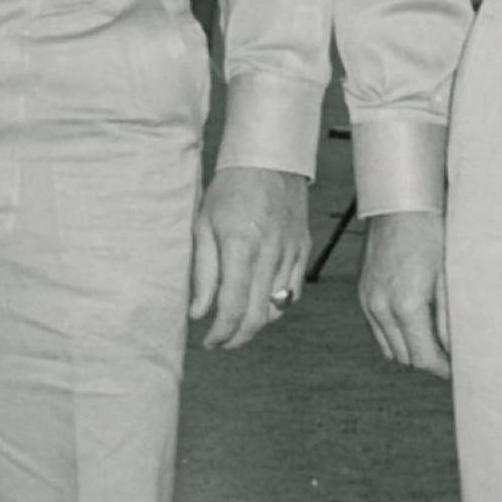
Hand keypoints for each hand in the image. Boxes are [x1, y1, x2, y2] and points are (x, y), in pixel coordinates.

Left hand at [189, 164, 309, 348]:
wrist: (269, 160)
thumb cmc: (230, 190)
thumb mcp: (204, 226)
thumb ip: (203, 273)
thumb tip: (199, 313)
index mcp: (241, 248)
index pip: (234, 307)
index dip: (221, 333)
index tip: (209, 341)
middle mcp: (270, 255)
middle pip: (259, 316)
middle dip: (238, 337)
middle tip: (221, 341)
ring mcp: (291, 254)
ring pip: (278, 308)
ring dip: (257, 323)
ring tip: (237, 323)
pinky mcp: (302, 250)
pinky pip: (293, 291)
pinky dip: (276, 305)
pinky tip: (260, 303)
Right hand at [359, 210, 449, 376]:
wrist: (399, 204)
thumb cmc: (432, 235)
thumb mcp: (449, 278)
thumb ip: (449, 319)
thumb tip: (454, 351)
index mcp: (406, 305)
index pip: (422, 358)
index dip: (442, 369)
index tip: (458, 369)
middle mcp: (380, 308)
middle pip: (404, 358)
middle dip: (428, 362)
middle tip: (450, 357)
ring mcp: (367, 301)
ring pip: (389, 348)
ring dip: (411, 350)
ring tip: (434, 341)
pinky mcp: (362, 294)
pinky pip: (378, 330)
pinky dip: (396, 335)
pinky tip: (415, 323)